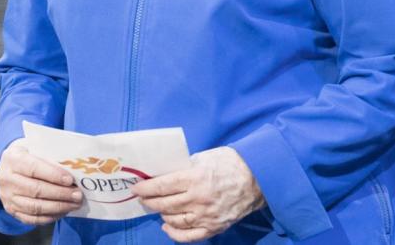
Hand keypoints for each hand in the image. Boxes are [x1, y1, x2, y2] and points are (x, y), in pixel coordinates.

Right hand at [0, 139, 83, 225]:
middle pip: (36, 189)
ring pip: (35, 207)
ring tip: (74, 204)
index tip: (70, 180)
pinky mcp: (11, 210)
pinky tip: (63, 212)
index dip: (53, 175)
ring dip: (58, 207)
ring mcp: (7, 197)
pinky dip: (49, 217)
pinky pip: (32, 218)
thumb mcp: (34, 148)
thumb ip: (49, 157)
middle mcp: (6, 179)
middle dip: (60, 193)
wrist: (7, 167)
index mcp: (12, 159)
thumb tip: (72, 170)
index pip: (34, 168)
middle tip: (77, 195)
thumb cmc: (27, 155)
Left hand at [130, 146, 264, 241]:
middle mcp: (199, 199)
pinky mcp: (215, 226)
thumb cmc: (229, 163)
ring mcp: (207, 215)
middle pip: (165, 204)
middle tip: (143, 198)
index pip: (162, 186)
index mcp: (195, 178)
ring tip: (157, 208)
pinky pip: (190, 236)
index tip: (136, 188)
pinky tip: (167, 226)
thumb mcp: (204, 157)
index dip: (146, 188)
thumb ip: (184, 167)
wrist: (257, 178)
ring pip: (174, 220)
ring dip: (161, 214)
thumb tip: (163, 174)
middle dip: (149, 201)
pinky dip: (175, 233)